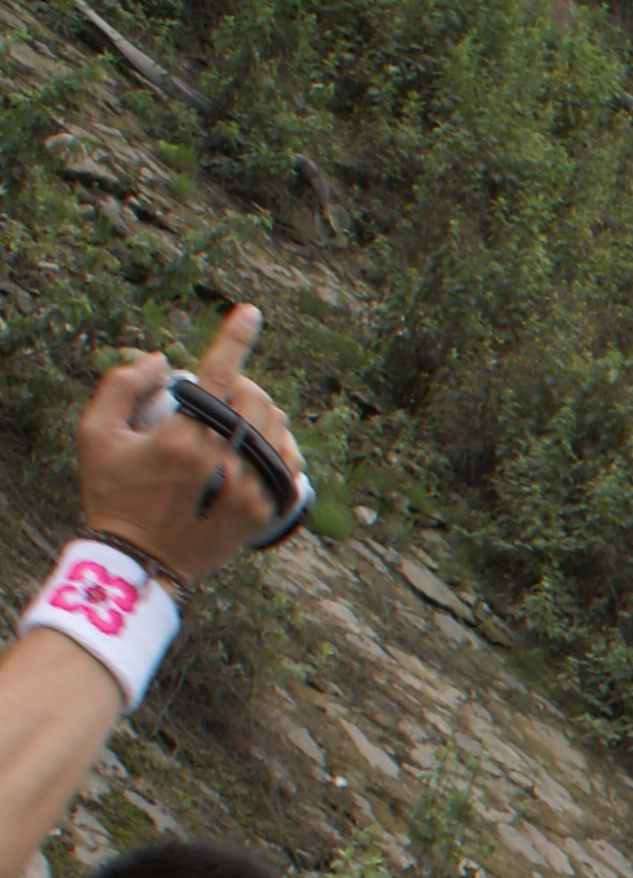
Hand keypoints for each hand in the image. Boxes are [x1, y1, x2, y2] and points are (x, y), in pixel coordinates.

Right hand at [79, 306, 301, 586]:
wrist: (138, 561)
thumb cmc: (111, 493)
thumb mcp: (94, 434)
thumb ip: (121, 386)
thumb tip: (164, 359)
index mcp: (179, 441)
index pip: (215, 378)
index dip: (233, 340)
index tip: (250, 312)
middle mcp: (220, 464)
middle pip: (255, 400)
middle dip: (242, 383)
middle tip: (220, 389)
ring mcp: (248, 491)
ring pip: (277, 430)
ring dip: (261, 412)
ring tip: (236, 416)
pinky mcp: (263, 513)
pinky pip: (289, 465)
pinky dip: (279, 446)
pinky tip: (261, 443)